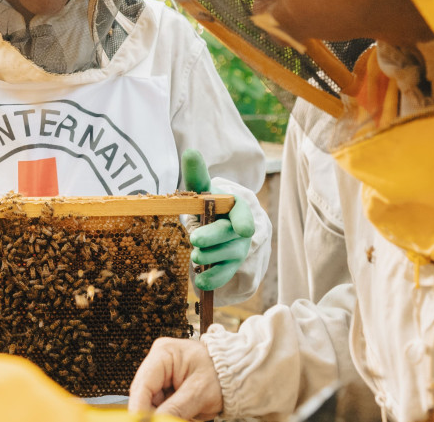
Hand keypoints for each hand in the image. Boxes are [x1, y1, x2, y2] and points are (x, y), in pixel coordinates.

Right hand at [128, 337, 223, 420]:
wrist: (238, 375)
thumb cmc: (223, 375)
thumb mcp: (199, 393)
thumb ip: (175, 409)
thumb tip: (154, 421)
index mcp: (163, 353)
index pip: (142, 384)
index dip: (139, 408)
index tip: (142, 421)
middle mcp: (158, 362)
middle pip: (144, 395)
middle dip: (153, 412)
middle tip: (166, 420)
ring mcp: (161, 375)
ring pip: (152, 403)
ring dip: (164, 414)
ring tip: (188, 413)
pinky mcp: (167, 387)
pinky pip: (162, 406)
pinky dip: (171, 414)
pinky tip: (187, 414)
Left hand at [182, 148, 255, 290]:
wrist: (209, 225)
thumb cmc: (206, 204)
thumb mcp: (200, 189)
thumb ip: (196, 174)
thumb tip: (190, 152)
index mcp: (235, 207)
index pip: (242, 213)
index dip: (243, 221)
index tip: (243, 230)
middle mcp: (239, 230)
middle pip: (231, 236)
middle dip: (214, 238)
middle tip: (195, 239)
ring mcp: (236, 250)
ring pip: (227, 256)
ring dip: (209, 257)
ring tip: (194, 256)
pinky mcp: (229, 267)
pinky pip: (224, 276)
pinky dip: (212, 280)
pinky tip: (199, 281)